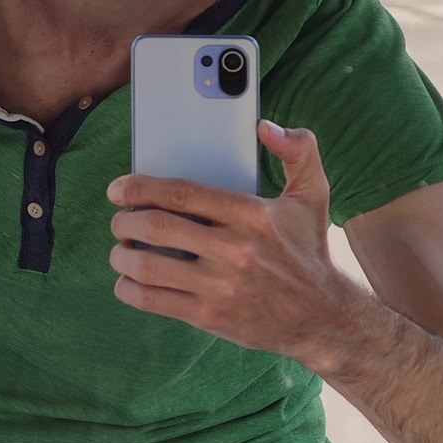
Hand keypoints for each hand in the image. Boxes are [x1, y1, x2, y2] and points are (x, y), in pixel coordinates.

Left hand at [107, 120, 368, 371]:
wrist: (323, 316)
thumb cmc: (309, 251)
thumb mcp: (312, 195)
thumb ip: (298, 151)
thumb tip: (266, 126)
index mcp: (252, 215)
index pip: (182, 193)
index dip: (140, 188)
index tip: (119, 189)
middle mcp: (234, 250)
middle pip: (156, 228)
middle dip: (124, 222)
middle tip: (120, 221)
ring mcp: (220, 286)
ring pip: (147, 267)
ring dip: (122, 257)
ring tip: (121, 251)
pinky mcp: (210, 316)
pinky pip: (153, 301)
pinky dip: (130, 290)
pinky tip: (129, 282)